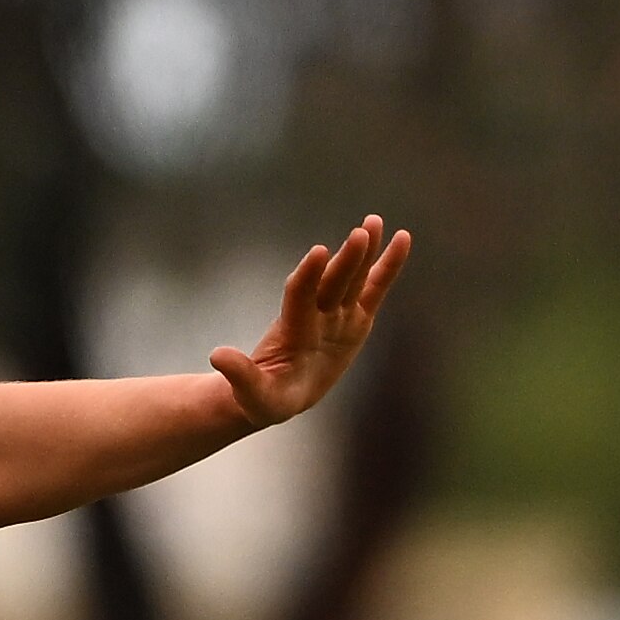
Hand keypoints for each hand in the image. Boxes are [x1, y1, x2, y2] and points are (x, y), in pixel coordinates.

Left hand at [212, 216, 410, 426]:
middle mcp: (316, 315)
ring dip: (363, 253)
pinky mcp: (356, 319)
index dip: (308, 276)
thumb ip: (239, 374)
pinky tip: (402, 238)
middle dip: (346, 260)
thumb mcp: (251, 393)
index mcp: (292, 330)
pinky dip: (388, 266)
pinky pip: (375, 289)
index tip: (318, 252)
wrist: (278, 394)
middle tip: (360, 232)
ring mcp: (337, 315)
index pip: (300, 296)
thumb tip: (217, 355)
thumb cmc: (262, 397)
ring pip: (353, 279)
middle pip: (332, 283)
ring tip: (372, 222)